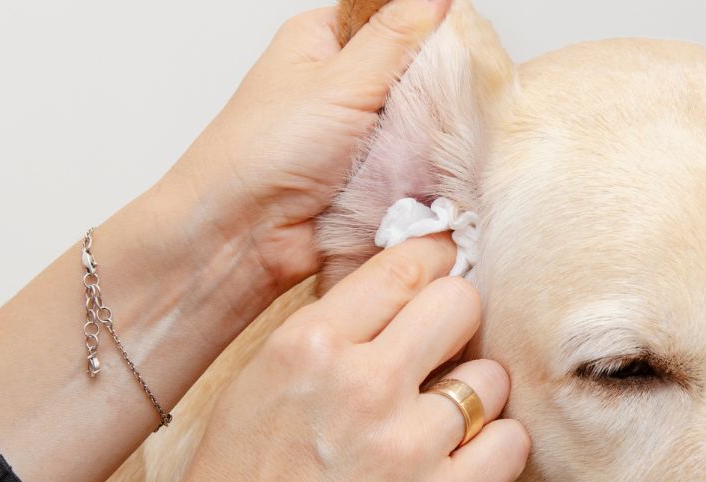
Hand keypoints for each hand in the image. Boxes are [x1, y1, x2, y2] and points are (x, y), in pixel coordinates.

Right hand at [100, 235, 529, 481]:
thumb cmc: (244, 480)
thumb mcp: (263, 376)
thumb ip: (333, 328)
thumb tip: (405, 287)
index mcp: (310, 343)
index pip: (407, 266)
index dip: (435, 264)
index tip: (443, 273)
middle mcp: (363, 384)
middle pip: (462, 303)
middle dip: (458, 320)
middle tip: (445, 347)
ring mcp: (407, 445)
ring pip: (492, 377)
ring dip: (475, 393)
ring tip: (442, 418)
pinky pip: (512, 442)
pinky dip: (496, 446)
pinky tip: (464, 455)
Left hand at [163, 0, 451, 289]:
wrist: (244, 237)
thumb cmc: (264, 151)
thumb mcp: (339, 80)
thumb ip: (395, 37)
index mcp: (323, 40)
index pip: (394, 16)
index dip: (429, 28)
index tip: (462, 45)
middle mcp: (340, 83)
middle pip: (414, 71)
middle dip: (436, 88)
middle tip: (451, 102)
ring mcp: (358, 133)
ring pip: (420, 122)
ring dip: (432, 136)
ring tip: (441, 142)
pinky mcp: (371, 178)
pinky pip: (414, 165)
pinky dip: (425, 171)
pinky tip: (436, 173)